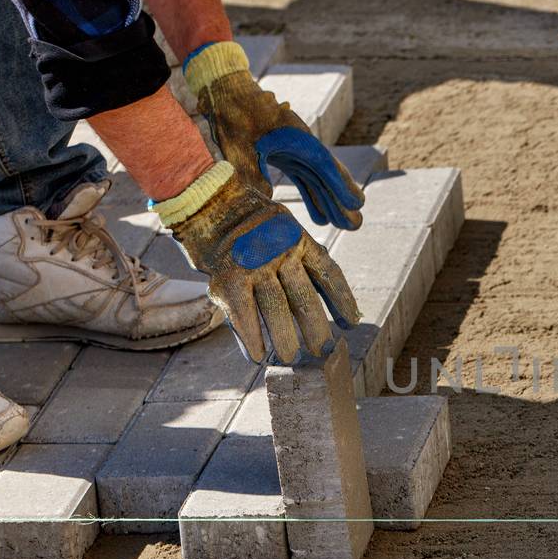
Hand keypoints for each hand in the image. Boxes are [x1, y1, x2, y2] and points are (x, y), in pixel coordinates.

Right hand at [156, 162, 358, 363]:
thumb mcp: (282, 228)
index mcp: (298, 238)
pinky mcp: (229, 281)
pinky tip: (259, 356)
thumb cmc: (247, 224)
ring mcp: (254, 266)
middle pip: (304, 297)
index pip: (328, 272)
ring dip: (286, 339)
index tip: (352, 322)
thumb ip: (300, 256)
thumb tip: (320, 294)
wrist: (205, 201)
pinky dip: (253, 339)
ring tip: (292, 357)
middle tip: (324, 349)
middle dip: (316, 328)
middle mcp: (279, 251)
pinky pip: (245, 317)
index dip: (342, 299)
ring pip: (277, 311)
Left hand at [184, 41, 364, 230]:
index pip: (323, 165)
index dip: (340, 185)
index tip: (356, 204)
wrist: (226, 91)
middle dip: (341, 200)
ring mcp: (295, 150)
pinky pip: (304, 178)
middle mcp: (301, 144)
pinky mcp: (285, 155)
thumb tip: (267, 198)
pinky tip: (320, 218)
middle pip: (326, 175)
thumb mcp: (237, 142)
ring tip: (346, 225)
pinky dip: (313, 196)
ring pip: (318, 179)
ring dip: (330, 202)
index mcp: (295, 137)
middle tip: (356, 224)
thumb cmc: (232, 114)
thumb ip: (251, 169)